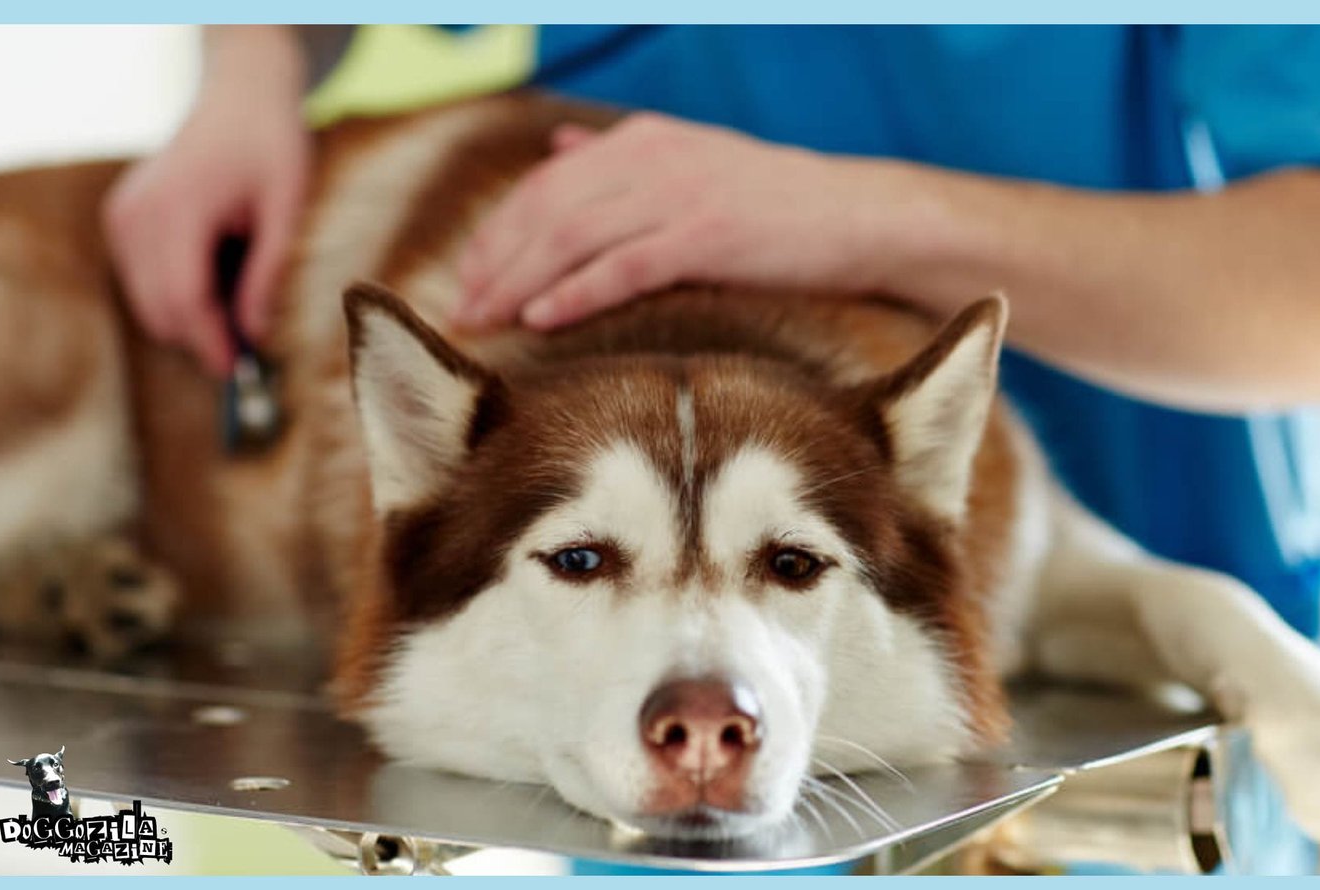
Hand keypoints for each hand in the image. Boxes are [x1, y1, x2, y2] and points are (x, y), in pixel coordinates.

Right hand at [103, 27, 308, 375]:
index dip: (211, 343)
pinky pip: (144, 280)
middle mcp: (137, 213)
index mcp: (178, 207)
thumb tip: (257, 335)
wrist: (240, 99)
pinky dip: (178, 293)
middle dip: (203, 338)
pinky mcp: (121, 219)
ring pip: (148, 300)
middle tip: (252, 351)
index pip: (184, 298)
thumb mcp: (289, 208)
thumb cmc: (274, 148)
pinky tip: (219, 272)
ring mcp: (123, 216)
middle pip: (160, 307)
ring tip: (243, 297)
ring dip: (191, 317)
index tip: (239, 373)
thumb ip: (271, 272)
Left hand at [455, 113, 916, 330]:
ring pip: (573, 235)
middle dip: (495, 260)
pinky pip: (624, 266)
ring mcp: (679, 194)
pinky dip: (575, 292)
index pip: (545, 183)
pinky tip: (541, 319)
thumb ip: (620, 157)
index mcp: (643, 140)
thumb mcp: (691, 162)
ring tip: (486, 320)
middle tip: (462, 311)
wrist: (858, 217)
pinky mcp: (707, 235)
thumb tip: (560, 146)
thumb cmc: (775, 205)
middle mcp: (652, 157)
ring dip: (519, 280)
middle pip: (546, 209)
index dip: (498, 232)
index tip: (466, 278)